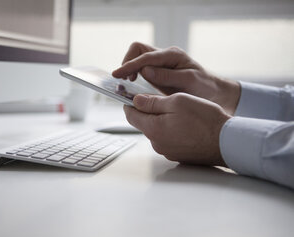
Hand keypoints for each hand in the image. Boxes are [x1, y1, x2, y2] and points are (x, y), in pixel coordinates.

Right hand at [113, 42, 240, 114]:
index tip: (117, 74)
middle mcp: (165, 56)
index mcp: (172, 55)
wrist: (214, 92)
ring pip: (137, 57)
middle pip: (138, 50)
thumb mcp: (188, 81)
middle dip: (127, 62)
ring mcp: (161, 63)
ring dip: (129, 68)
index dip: (130, 65)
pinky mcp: (158, 71)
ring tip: (127, 83)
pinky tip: (133, 85)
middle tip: (123, 80)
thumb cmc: (204, 86)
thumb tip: (145, 70)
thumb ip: (167, 76)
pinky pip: (141, 68)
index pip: (145, 56)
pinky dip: (133, 74)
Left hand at [124, 93, 230, 165]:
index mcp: (153, 129)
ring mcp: (167, 151)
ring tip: (179, 113)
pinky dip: (172, 131)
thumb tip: (136, 100)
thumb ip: (153, 101)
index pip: (131, 115)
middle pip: (144, 123)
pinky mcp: (177, 155)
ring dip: (162, 121)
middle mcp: (156, 143)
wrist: (227, 142)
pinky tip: (185, 125)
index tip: (132, 95)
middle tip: (162, 100)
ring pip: (156, 131)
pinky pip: (168, 139)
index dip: (130, 103)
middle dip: (149, 111)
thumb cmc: (205, 119)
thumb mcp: (177, 101)